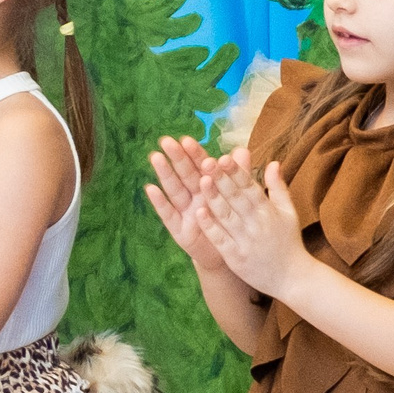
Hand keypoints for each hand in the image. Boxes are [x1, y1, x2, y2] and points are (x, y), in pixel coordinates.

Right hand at [145, 136, 231, 273]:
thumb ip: (239, 174)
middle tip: (166, 141)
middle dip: (176, 158)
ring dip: (165, 174)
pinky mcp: (179, 230)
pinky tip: (150, 188)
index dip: (194, 153)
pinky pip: (168, 215)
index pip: (201, 166)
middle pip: (185, 174)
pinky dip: (160, 202)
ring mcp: (185, 212)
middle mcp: (194, 196)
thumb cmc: (231, 221)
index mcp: (210, 186)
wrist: (229, 253)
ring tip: (156, 157)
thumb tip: (242, 150)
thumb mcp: (237, 198)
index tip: (186, 139)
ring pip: (174, 190)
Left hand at [194, 152, 308, 297]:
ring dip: (213, 198)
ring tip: (200, 180)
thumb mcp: (289, 212)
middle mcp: (257, 224)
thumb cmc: (289, 242)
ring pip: (227, 216)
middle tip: (206, 161)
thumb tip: (273, 162)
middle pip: (236, 198)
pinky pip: (221, 239)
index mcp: (269, 211)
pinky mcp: (236, 258)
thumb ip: (278, 187)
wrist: (293, 279)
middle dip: (221, 179)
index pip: (250, 187)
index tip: (224, 157)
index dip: (237, 172)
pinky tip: (198, 212)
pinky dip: (210, 226)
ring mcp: (245, 241)